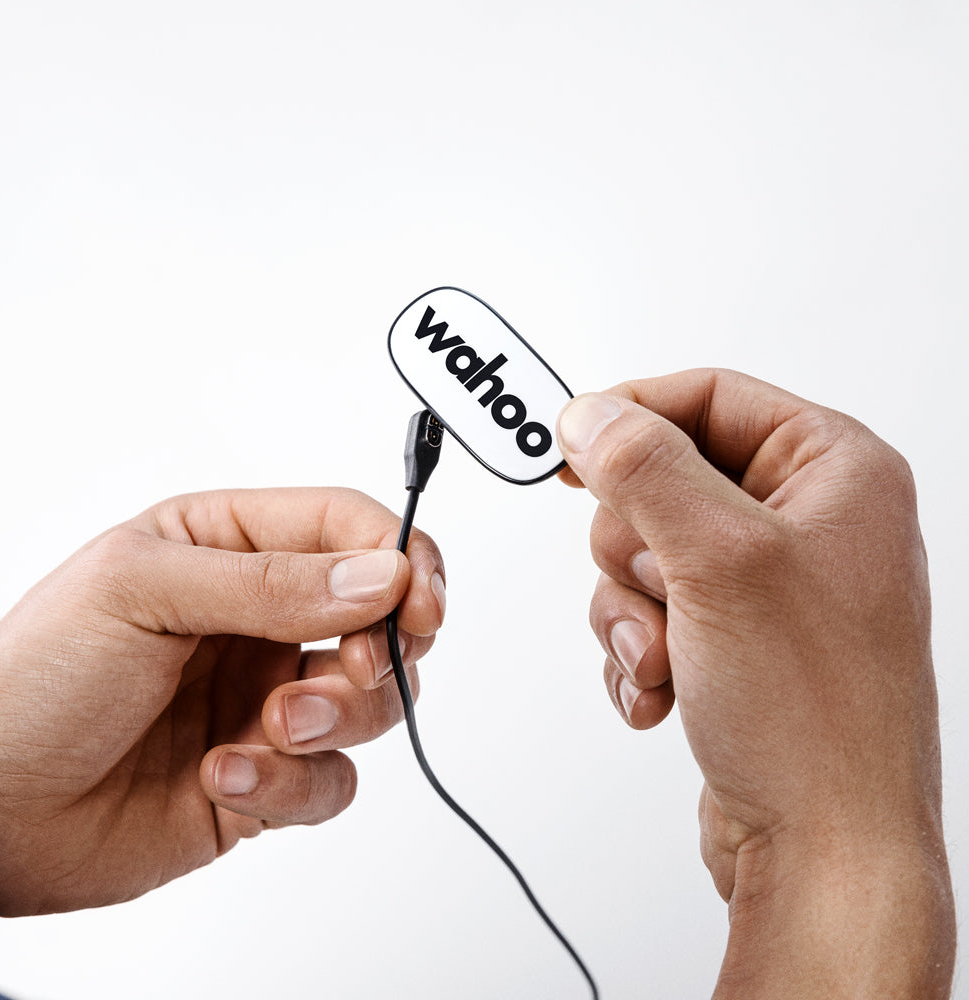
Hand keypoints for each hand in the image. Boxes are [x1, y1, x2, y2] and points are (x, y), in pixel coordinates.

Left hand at [0, 487, 444, 916]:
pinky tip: (220, 775)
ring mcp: (266, 696)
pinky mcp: (267, 772)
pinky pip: (329, 780)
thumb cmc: (34, 681)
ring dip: (336, 718)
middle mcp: (260, 618)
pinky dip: (289, 784)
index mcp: (229, 546)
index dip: (400, 556)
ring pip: (371, 701)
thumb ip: (270, 583)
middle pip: (381, 616)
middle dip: (382, 647)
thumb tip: (381, 576)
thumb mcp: (141, 593)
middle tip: (352, 667)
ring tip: (271, 728)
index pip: (347, 527)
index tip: (419, 598)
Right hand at [556, 370, 954, 997]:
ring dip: (632, 610)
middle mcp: (806, 521)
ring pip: (645, 551)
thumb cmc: (814, 716)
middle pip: (663, 479)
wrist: (825, 851)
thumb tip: (591, 414)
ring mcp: (769, 584)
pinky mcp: (736, 638)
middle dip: (634, 547)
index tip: (567, 444)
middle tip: (657, 587)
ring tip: (662, 658)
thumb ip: (644, 468)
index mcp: (834, 471)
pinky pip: (651, 609)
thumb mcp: (717, 561)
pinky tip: (661, 691)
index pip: (708, 396)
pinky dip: (639, 649)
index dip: (630, 413)